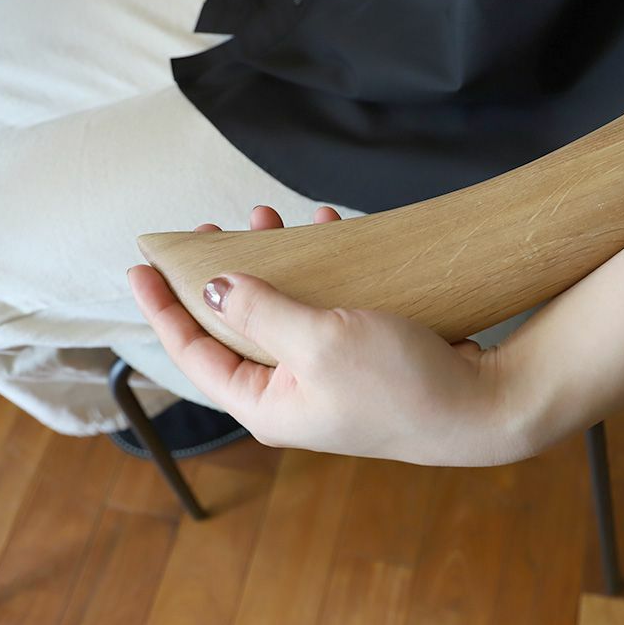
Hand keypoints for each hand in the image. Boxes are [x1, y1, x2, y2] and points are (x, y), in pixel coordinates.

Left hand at [127, 205, 529, 465]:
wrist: (481, 406)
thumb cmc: (399, 384)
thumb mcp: (319, 341)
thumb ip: (260, 311)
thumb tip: (212, 289)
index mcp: (267, 402)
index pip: (195, 354)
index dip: (164, 310)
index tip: (141, 267)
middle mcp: (291, 393)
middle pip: (237, 328)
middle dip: (226, 274)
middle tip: (218, 228)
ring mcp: (328, 377)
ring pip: (283, 312)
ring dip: (276, 264)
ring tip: (273, 219)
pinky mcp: (360, 358)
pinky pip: (323, 308)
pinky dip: (321, 272)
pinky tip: (330, 235)